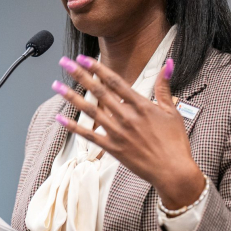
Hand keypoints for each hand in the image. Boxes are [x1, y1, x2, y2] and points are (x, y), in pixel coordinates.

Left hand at [53, 55, 204, 208]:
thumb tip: (168, 63)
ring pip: (90, 111)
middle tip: (64, 62)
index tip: (84, 58)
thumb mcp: (172, 111)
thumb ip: (164, 86)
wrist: (173, 172)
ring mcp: (118, 133)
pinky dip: (73, 127)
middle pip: (98, 91)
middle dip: (80, 75)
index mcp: (141, 106)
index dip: (97, 68)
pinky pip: (89, 135)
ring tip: (56, 85)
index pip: (114, 82)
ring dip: (71, 96)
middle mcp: (127, 117)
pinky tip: (60, 118)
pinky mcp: (112, 148)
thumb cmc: (175, 142)